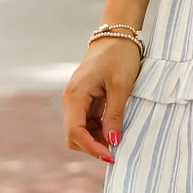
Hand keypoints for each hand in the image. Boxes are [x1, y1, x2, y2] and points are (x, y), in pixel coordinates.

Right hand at [63, 38, 142, 163]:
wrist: (117, 35)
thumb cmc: (119, 56)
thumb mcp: (121, 86)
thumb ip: (115, 115)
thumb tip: (112, 142)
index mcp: (75, 95)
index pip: (76, 132)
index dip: (92, 148)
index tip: (111, 156)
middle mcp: (71, 99)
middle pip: (74, 136)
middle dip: (93, 146)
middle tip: (117, 151)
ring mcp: (77, 100)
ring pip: (80, 131)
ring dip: (97, 140)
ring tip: (118, 140)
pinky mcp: (85, 100)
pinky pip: (87, 123)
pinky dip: (99, 131)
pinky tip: (115, 130)